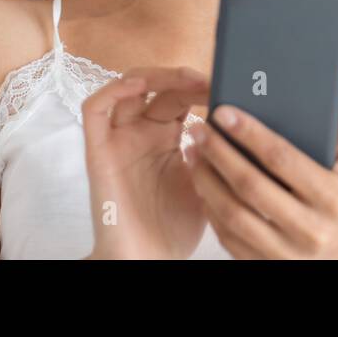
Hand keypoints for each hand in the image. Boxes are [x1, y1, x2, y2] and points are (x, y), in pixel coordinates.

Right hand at [81, 65, 210, 258]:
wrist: (148, 261)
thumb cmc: (175, 228)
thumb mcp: (209, 182)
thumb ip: (218, 151)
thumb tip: (243, 118)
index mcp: (167, 137)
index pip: (181, 95)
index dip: (202, 86)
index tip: (228, 86)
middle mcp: (141, 133)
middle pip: (156, 86)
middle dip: (184, 77)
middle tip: (209, 81)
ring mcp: (119, 139)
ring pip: (125, 86)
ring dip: (154, 75)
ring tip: (182, 78)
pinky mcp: (98, 151)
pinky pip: (94, 110)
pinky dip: (112, 90)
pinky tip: (138, 86)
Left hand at [184, 69, 337, 258]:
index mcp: (332, 197)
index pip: (282, 159)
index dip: (250, 133)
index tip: (224, 112)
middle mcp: (310, 228)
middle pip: (251, 186)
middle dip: (220, 153)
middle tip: (199, 128)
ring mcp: (286, 252)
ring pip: (233, 215)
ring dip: (206, 180)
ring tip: (193, 152)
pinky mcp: (266, 266)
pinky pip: (229, 237)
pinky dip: (211, 209)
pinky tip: (201, 184)